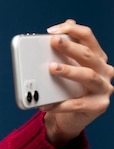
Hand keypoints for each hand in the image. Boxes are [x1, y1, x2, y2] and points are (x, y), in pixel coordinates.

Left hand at [41, 20, 113, 148]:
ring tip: (51, 68)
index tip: (52, 31)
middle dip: (70, 47)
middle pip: (88, 55)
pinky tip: (45, 103)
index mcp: (97, 58)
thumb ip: (63, 52)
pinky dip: (59, 104)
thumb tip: (57, 32)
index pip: (88, 37)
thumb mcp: (66, 68)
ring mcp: (103, 89)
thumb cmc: (68, 89)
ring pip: (88, 76)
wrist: (71, 118)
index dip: (72, 30)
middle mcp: (104, 71)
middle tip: (52, 42)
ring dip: (69, 71)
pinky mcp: (97, 106)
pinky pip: (77, 104)